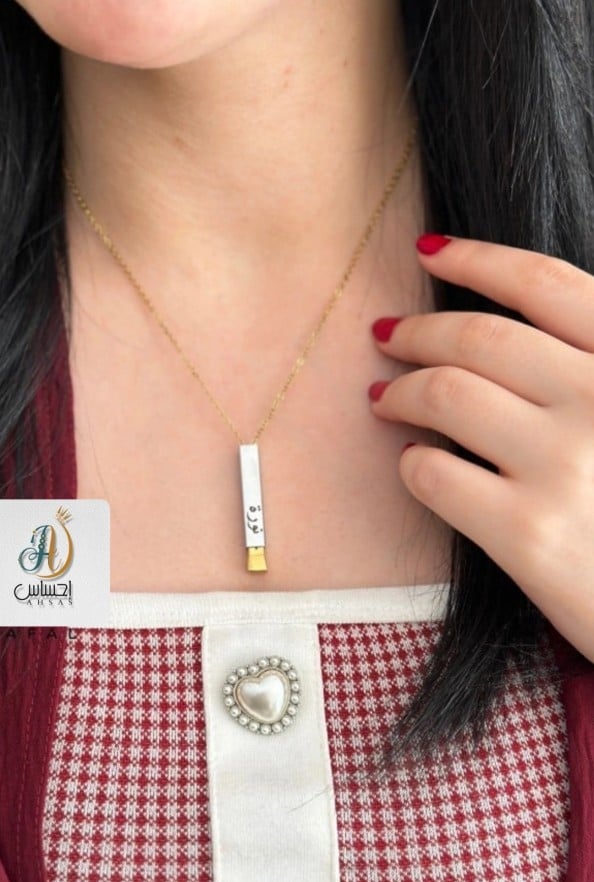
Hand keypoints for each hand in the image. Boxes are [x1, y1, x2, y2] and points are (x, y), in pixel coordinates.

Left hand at [369, 234, 593, 662]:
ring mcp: (566, 466)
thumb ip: (590, 366)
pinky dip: (413, 463)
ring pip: (446, 394)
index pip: (545, 284)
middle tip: (388, 335)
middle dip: (419, 329)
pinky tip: (416, 463)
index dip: (477, 259)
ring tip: (385, 397)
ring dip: (401, 390)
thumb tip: (512, 326)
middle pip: (480, 338)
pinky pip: (435, 475)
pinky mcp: (530, 535)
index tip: (430, 253)